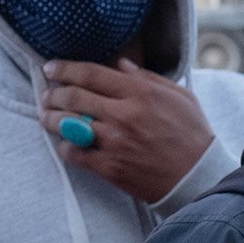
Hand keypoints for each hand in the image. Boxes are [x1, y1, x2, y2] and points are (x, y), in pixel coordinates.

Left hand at [40, 58, 215, 203]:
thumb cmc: (192, 134)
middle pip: (74, 97)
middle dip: (53, 94)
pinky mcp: (110, 167)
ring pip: (69, 124)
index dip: (65, 69)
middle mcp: (123, 114)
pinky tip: (65, 143)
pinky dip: (65, 147)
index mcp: (139, 93)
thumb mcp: (179, 96)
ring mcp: (114, 142)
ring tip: (46, 116)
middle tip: (46, 95)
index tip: (51, 68)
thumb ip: (147, 78)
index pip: (91, 74)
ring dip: (51, 118)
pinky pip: (75, 154)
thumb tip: (120, 65)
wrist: (197, 178)